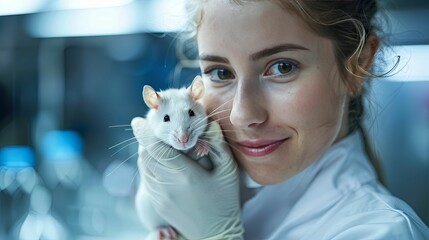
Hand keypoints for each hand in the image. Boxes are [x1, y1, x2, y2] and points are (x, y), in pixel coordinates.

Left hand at [131, 117, 243, 239]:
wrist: (216, 235)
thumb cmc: (225, 201)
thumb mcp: (228, 171)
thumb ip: (218, 145)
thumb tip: (208, 124)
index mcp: (185, 175)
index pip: (156, 149)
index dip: (144, 133)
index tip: (138, 121)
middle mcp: (167, 186)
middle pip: (145, 155)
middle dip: (146, 139)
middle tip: (151, 128)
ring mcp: (160, 196)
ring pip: (143, 166)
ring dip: (146, 152)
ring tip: (156, 143)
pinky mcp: (157, 203)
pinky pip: (146, 178)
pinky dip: (149, 165)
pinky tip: (161, 161)